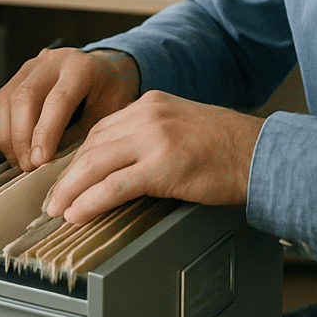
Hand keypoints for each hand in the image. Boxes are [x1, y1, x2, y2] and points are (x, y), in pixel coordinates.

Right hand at [0, 47, 140, 170]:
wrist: (106, 71)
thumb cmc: (109, 95)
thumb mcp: (106, 116)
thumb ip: (79, 135)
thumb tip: (48, 161)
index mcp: (82, 67)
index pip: (57, 100)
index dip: (45, 133)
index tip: (39, 161)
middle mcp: (53, 61)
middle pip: (25, 97)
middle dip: (22, 138)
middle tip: (28, 166)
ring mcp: (33, 66)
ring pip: (6, 99)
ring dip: (9, 136)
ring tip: (20, 162)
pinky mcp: (18, 75)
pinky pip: (0, 102)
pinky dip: (3, 129)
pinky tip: (15, 150)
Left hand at [45, 90, 264, 224]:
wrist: (263, 155)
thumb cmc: (230, 149)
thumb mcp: (184, 128)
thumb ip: (152, 137)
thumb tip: (122, 166)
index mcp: (152, 103)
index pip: (102, 129)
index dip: (79, 156)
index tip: (67, 176)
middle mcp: (149, 114)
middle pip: (92, 145)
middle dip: (68, 175)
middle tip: (53, 198)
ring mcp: (156, 138)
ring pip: (96, 164)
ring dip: (71, 190)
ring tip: (58, 210)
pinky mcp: (164, 166)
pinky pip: (115, 186)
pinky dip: (91, 201)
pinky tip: (78, 213)